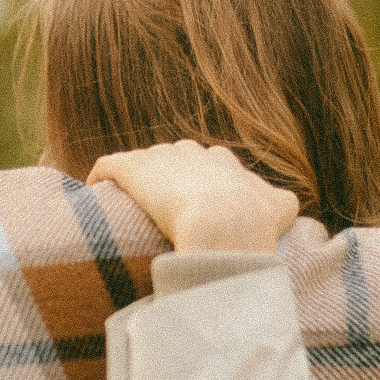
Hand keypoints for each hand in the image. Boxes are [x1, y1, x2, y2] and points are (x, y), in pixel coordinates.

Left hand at [87, 140, 298, 252]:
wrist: (225, 226)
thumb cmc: (252, 224)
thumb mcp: (280, 209)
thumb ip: (279, 203)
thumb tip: (286, 204)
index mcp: (223, 161)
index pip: (209, 163)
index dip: (199, 183)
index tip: (193, 206)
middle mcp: (193, 153)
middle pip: (175, 158)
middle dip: (168, 178)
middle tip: (160, 209)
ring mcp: (161, 159)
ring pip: (144, 163)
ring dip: (135, 181)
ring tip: (124, 207)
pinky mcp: (132, 170)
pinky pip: (109, 166)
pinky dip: (101, 176)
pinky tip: (94, 190)